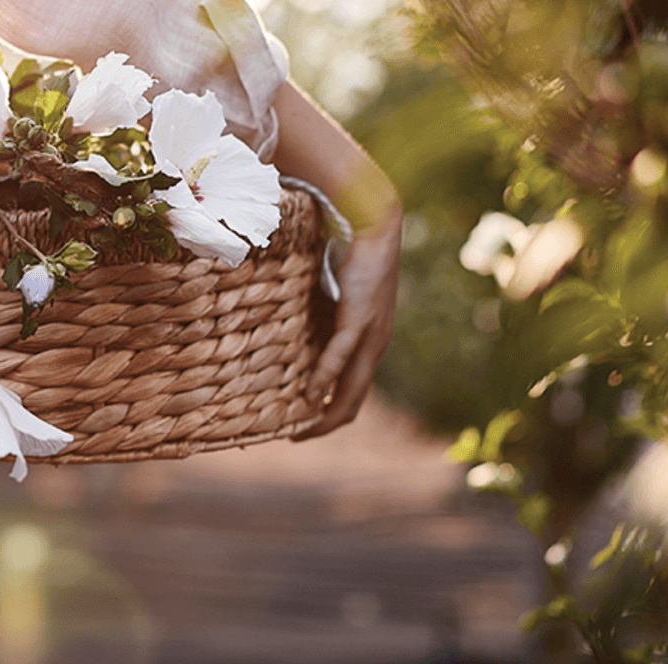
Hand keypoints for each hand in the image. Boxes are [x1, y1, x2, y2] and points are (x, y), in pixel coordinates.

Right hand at [292, 204, 401, 439]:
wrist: (374, 231)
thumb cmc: (351, 261)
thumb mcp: (333, 302)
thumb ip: (321, 323)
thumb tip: (293, 336)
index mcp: (369, 347)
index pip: (352, 395)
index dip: (330, 416)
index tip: (303, 426)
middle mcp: (374, 349)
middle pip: (353, 402)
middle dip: (325, 424)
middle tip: (297, 436)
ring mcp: (370, 337)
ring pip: (351, 389)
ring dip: (325, 411)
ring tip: (301, 426)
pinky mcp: (359, 320)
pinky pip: (340, 356)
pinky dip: (326, 377)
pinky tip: (311, 392)